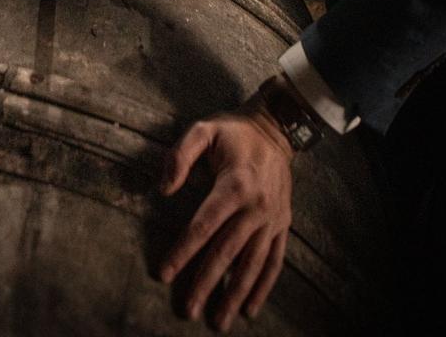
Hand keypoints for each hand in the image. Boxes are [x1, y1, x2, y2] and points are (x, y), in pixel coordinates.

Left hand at [159, 104, 293, 331]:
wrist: (276, 128)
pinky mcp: (283, 224)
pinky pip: (274, 261)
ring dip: (235, 294)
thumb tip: (163, 188)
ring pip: (252, 264)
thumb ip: (180, 155)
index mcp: (235, 185)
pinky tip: (250, 308)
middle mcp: (256, 206)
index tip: (164, 274)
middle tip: (187, 310)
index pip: (203, 225)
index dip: (183, 251)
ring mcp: (272, 218)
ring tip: (219, 320)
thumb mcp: (203, 129)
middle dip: (206, 283)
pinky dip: (263, 286)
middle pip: (226, 252)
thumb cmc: (233, 131)